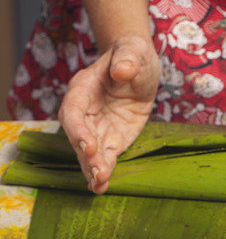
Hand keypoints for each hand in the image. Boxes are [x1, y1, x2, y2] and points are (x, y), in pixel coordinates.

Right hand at [58, 35, 160, 193]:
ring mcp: (96, 127)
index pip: (74, 112)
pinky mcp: (111, 139)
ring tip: (99, 186)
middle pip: (78, 138)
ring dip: (93, 169)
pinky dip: (104, 172)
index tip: (89, 146)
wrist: (139, 67)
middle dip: (86, 156)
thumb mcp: (133, 51)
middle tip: (97, 172)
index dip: (79, 130)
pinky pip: (104, 158)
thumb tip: (122, 70)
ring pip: (89, 152)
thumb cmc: (132, 55)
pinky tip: (103, 187)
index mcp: (82, 88)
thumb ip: (127, 59)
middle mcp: (84, 111)